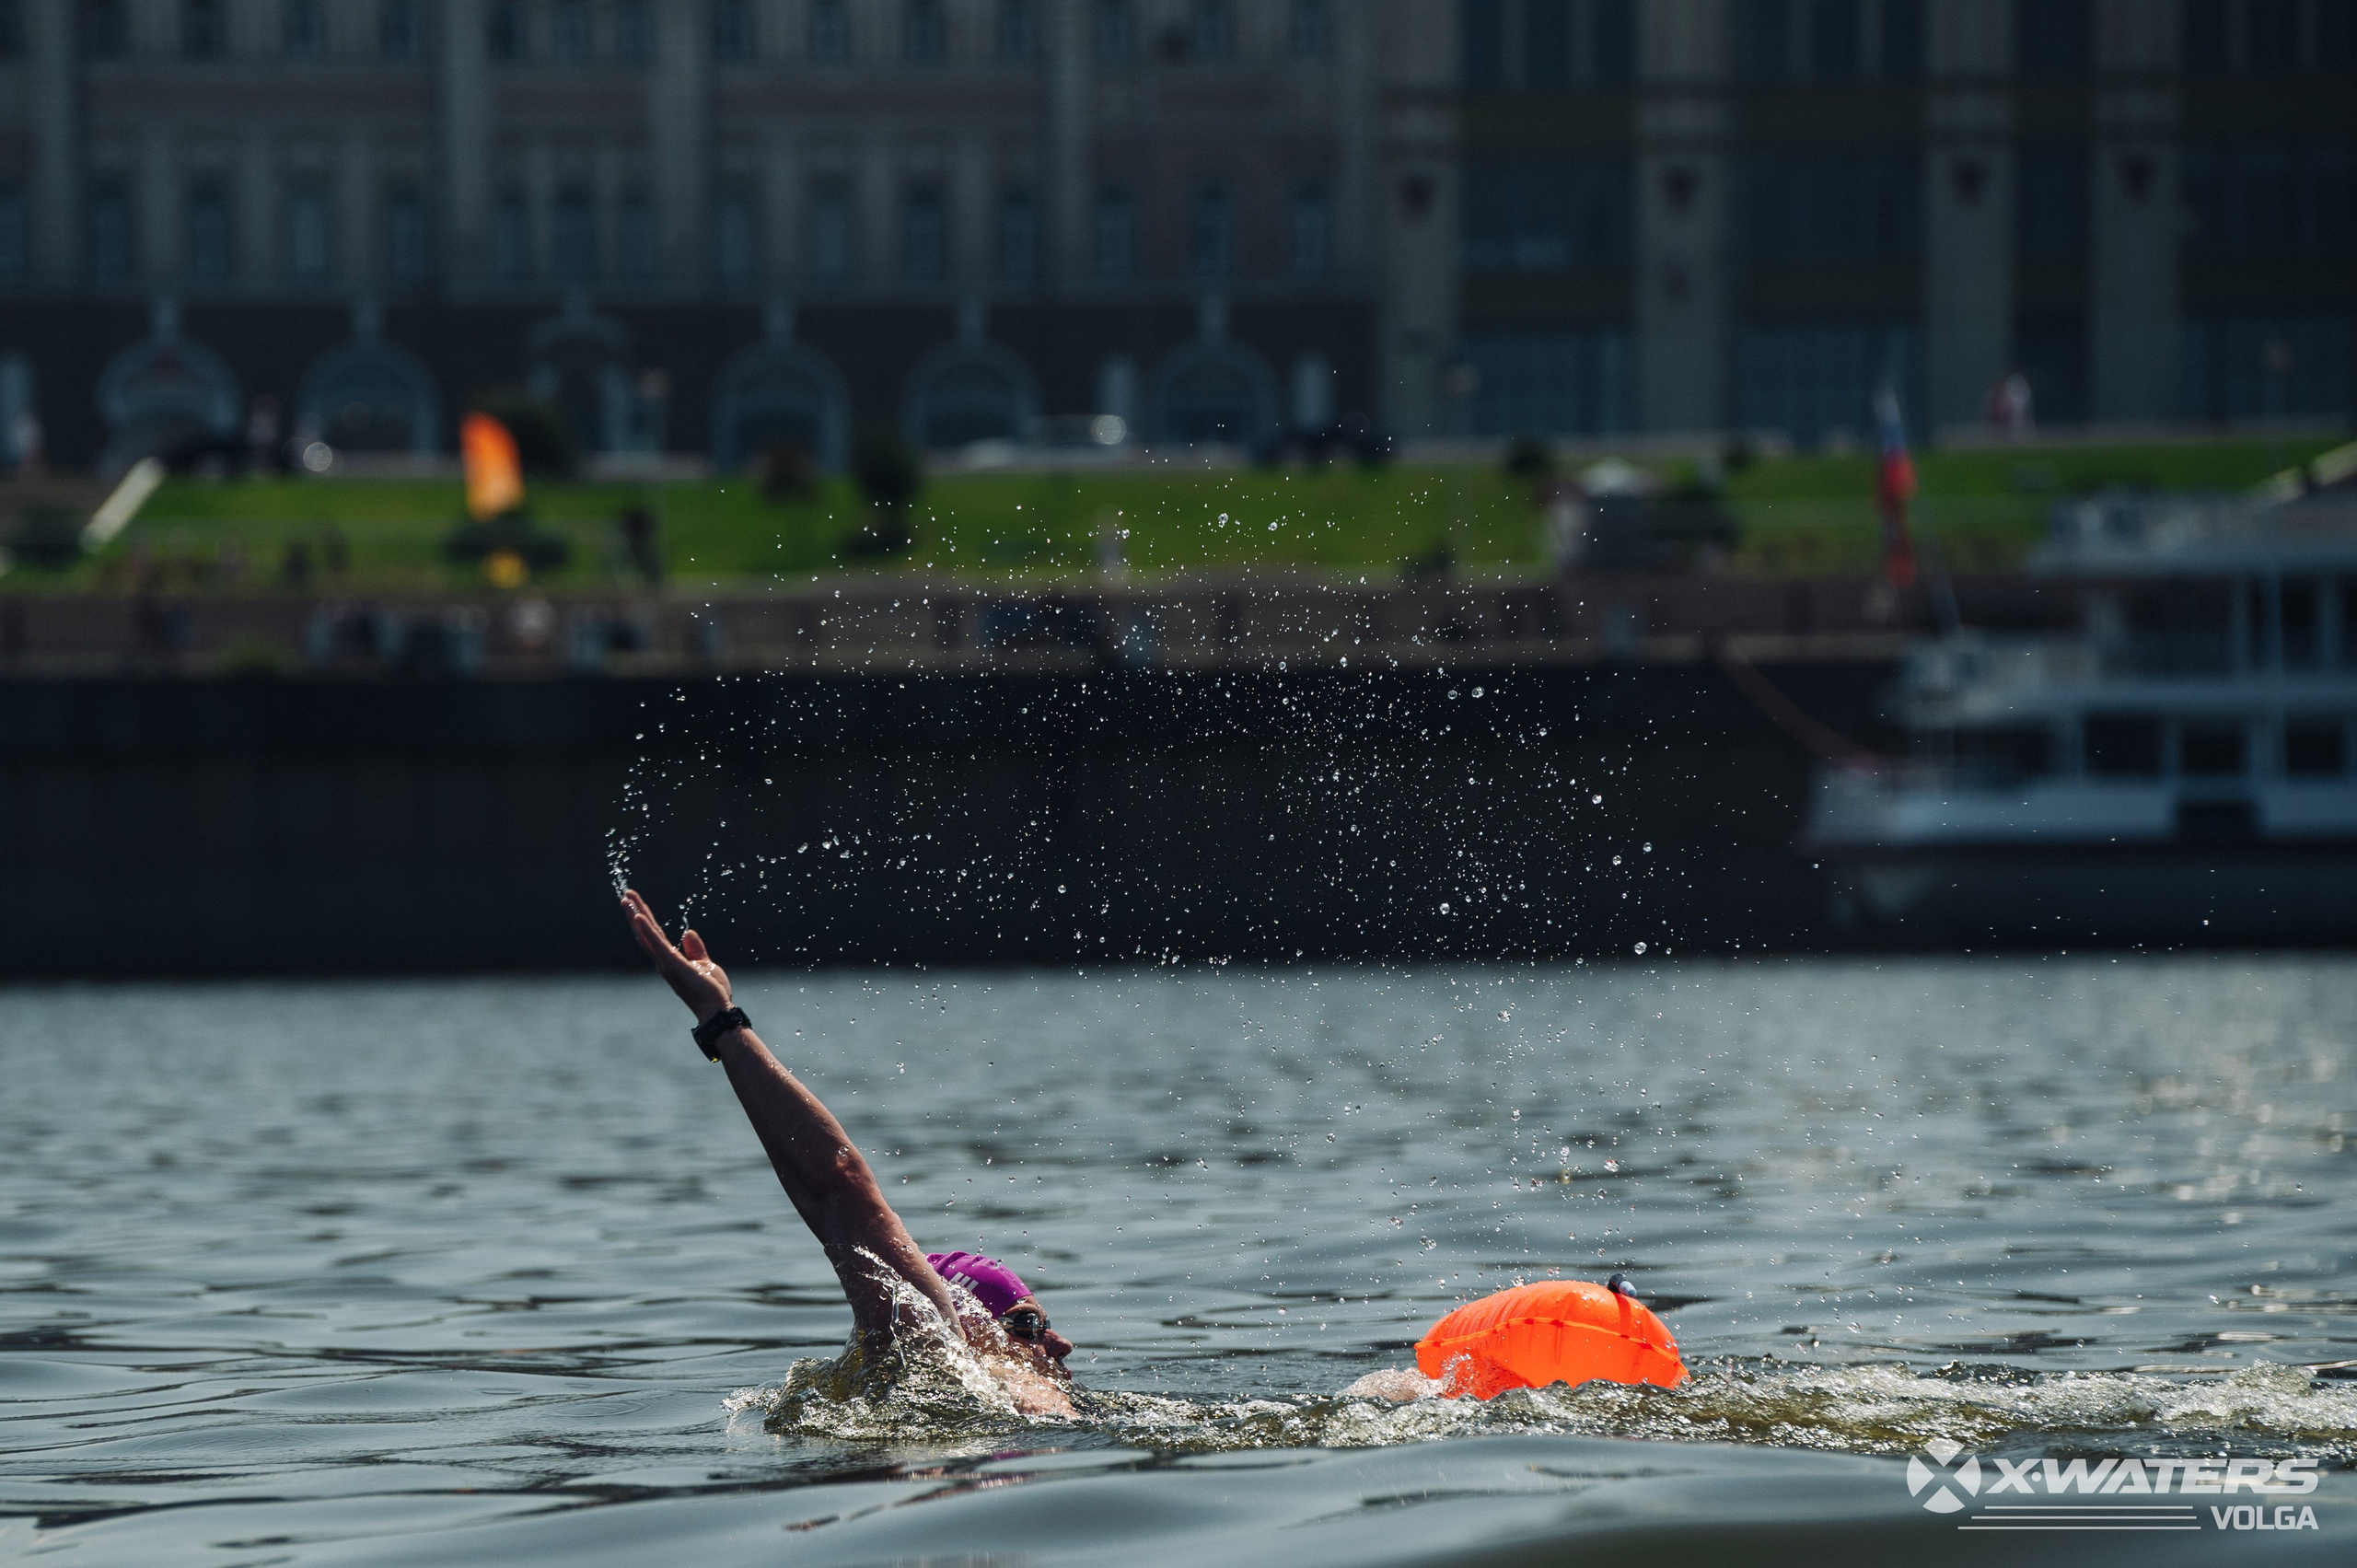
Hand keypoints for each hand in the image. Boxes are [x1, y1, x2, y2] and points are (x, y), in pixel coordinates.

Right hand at [621, 889, 732, 1024]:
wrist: (716, 1010)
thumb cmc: (711, 991)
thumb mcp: (704, 964)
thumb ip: (695, 949)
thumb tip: (687, 933)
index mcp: (670, 960)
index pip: (655, 935)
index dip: (645, 919)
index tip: (636, 903)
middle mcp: (663, 961)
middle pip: (646, 932)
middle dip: (635, 912)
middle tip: (625, 895)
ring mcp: (666, 963)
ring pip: (647, 935)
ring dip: (636, 916)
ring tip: (626, 899)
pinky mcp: (673, 964)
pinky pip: (657, 944)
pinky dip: (646, 930)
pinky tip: (638, 917)